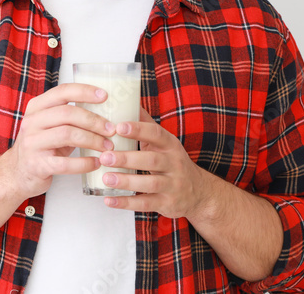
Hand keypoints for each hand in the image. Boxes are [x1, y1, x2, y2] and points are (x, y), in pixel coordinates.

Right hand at [5, 83, 116, 198]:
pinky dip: (84, 163)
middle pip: (68, 113)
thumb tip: (104, 110)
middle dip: (94, 121)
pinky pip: (65, 163)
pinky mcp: (37, 165)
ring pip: (68, 135)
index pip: (62, 92)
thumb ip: (69, 115)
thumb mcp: (50, 125)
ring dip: (92, 140)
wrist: (17, 173)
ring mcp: (33, 144)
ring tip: (107, 147)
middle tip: (111, 129)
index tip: (105, 96)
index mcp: (36, 107)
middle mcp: (32, 122)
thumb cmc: (42, 146)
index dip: (84, 91)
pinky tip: (96, 163)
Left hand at [98, 109, 215, 218]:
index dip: (138, 130)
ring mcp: (172, 185)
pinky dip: (126, 203)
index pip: (156, 134)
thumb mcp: (164, 142)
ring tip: (105, 178)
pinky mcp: (167, 204)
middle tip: (105, 156)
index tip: (118, 126)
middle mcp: (174, 164)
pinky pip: (146, 204)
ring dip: (126, 181)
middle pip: (151, 160)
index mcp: (170, 145)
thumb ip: (146, 124)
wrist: (198, 193)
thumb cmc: (172, 161)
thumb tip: (128, 99)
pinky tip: (108, 200)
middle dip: (127, 158)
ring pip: (150, 183)